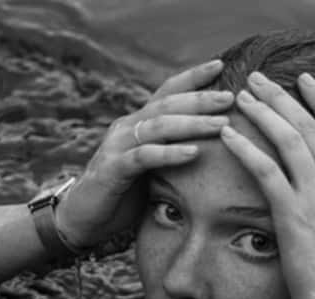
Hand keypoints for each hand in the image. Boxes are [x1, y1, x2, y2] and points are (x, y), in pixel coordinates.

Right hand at [55, 59, 233, 247]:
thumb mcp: (150, 170)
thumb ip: (170, 154)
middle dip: (200, 99)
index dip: (192, 78)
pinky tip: (193, 153)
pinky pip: (145, 157)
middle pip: (167, 104)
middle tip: (230, 99)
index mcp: (138, 124)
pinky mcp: (113, 169)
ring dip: (192, 124)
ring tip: (220, 125)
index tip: (220, 66)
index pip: (167, 92)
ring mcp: (118, 146)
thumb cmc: (122, 195)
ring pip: (159, 126)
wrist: (84, 218)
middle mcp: (127, 128)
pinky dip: (170, 153)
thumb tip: (208, 150)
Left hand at [219, 71, 314, 298]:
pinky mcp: (292, 216)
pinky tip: (229, 135)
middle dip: (284, 97)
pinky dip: (246, 149)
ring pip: (289, 141)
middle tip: (260, 80)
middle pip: (311, 128)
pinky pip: (266, 171)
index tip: (305, 81)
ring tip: (243, 95)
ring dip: (263, 113)